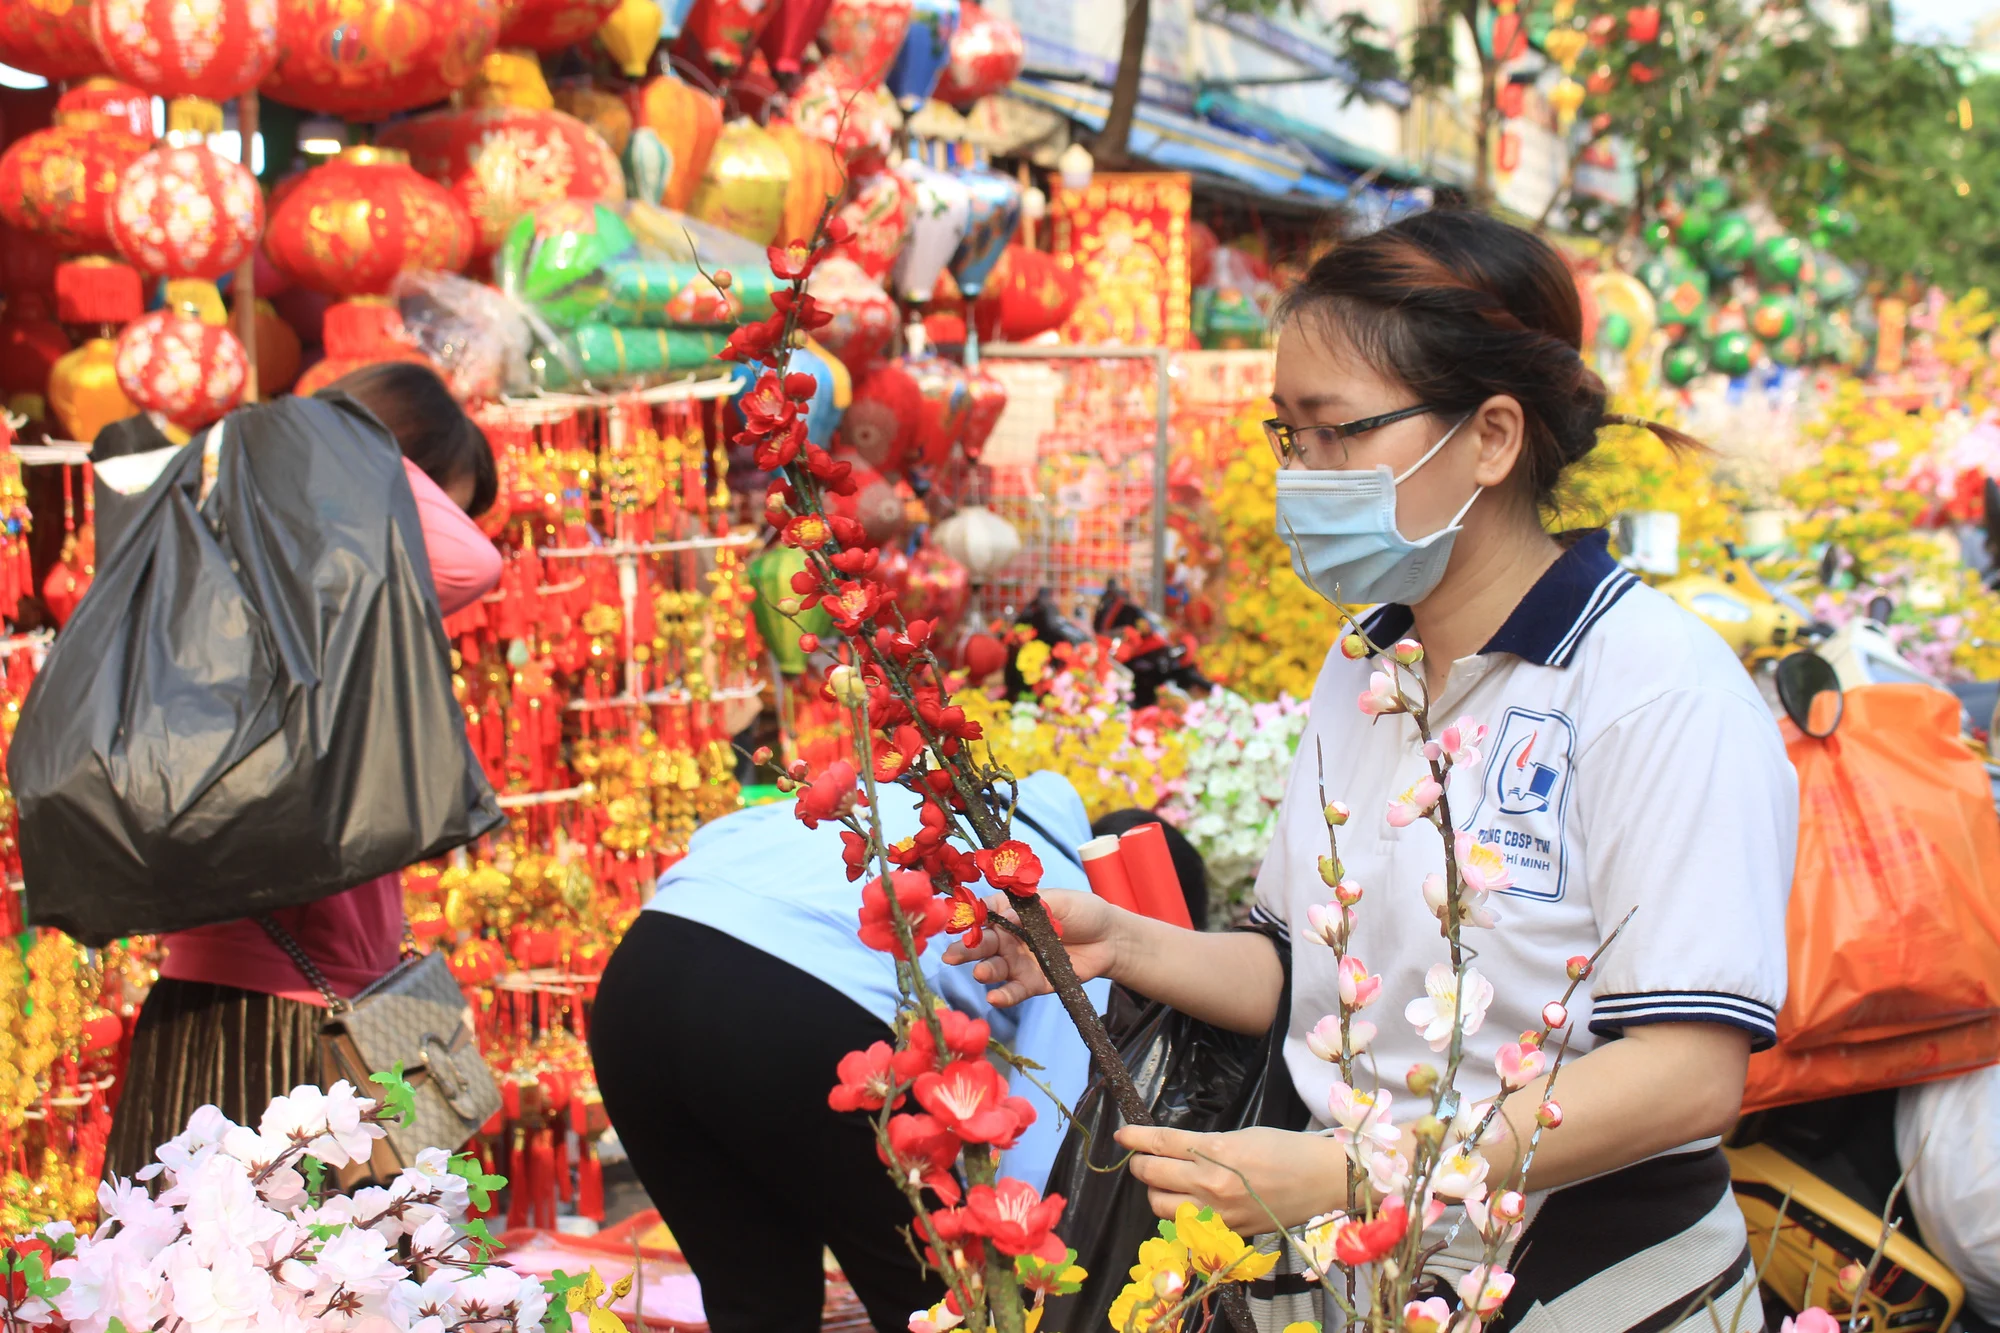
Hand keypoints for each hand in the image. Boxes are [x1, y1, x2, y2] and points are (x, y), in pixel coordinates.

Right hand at [941, 888, 1122, 1006]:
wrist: (1111, 939)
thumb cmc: (1084, 912)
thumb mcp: (1060, 901)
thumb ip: (1032, 908)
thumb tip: (1002, 915)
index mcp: (1011, 912)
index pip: (984, 913)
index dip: (969, 918)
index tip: (956, 922)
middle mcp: (1009, 938)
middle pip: (982, 944)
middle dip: (965, 949)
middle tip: (950, 956)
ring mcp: (1019, 962)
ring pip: (995, 968)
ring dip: (984, 971)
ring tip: (979, 972)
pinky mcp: (1033, 983)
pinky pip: (1014, 991)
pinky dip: (1003, 995)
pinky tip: (994, 997)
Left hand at [1114, 1124, 1350, 1234]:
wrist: (1323, 1180)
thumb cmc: (1286, 1148)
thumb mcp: (1241, 1135)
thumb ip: (1204, 1145)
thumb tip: (1175, 1149)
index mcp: (1215, 1151)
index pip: (1161, 1143)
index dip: (1136, 1137)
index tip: (1121, 1135)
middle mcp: (1210, 1183)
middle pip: (1152, 1174)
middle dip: (1140, 1164)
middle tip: (1141, 1158)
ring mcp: (1217, 1211)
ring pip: (1161, 1206)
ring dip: (1155, 1191)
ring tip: (1164, 1182)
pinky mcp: (1227, 1231)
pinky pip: (1188, 1224)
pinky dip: (1180, 1213)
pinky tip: (1187, 1203)